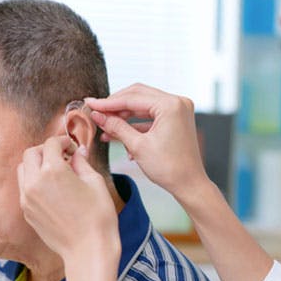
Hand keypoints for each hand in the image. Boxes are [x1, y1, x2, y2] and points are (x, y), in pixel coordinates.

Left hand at [18, 136, 119, 263]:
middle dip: (45, 150)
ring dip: (36, 165)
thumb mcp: (95, 182)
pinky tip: (52, 190)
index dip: (63, 142)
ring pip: (23, 170)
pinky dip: (34, 182)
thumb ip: (82, 163)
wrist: (88, 250)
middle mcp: (34, 182)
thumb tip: (78, 153)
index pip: (51, 144)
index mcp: (53, 171)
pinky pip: (24, 188)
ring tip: (55, 172)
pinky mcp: (27, 212)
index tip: (72, 148)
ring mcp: (27, 199)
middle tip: (62, 156)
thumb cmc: (98, 217)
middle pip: (30, 153)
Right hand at [85, 83, 208, 198]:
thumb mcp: (137, 146)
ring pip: (143, 105)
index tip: (91, 104)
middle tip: (96, 111)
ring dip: (124, 115)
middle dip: (116, 105)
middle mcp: (177, 102)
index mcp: (170, 105)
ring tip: (105, 126)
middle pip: (138, 95)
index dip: (108, 103)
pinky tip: (119, 134)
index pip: (133, 98)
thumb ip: (116, 127)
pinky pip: (151, 115)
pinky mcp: (176, 119)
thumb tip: (97, 115)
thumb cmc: (169, 168)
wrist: (189, 185)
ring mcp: (178, 110)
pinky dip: (135, 123)